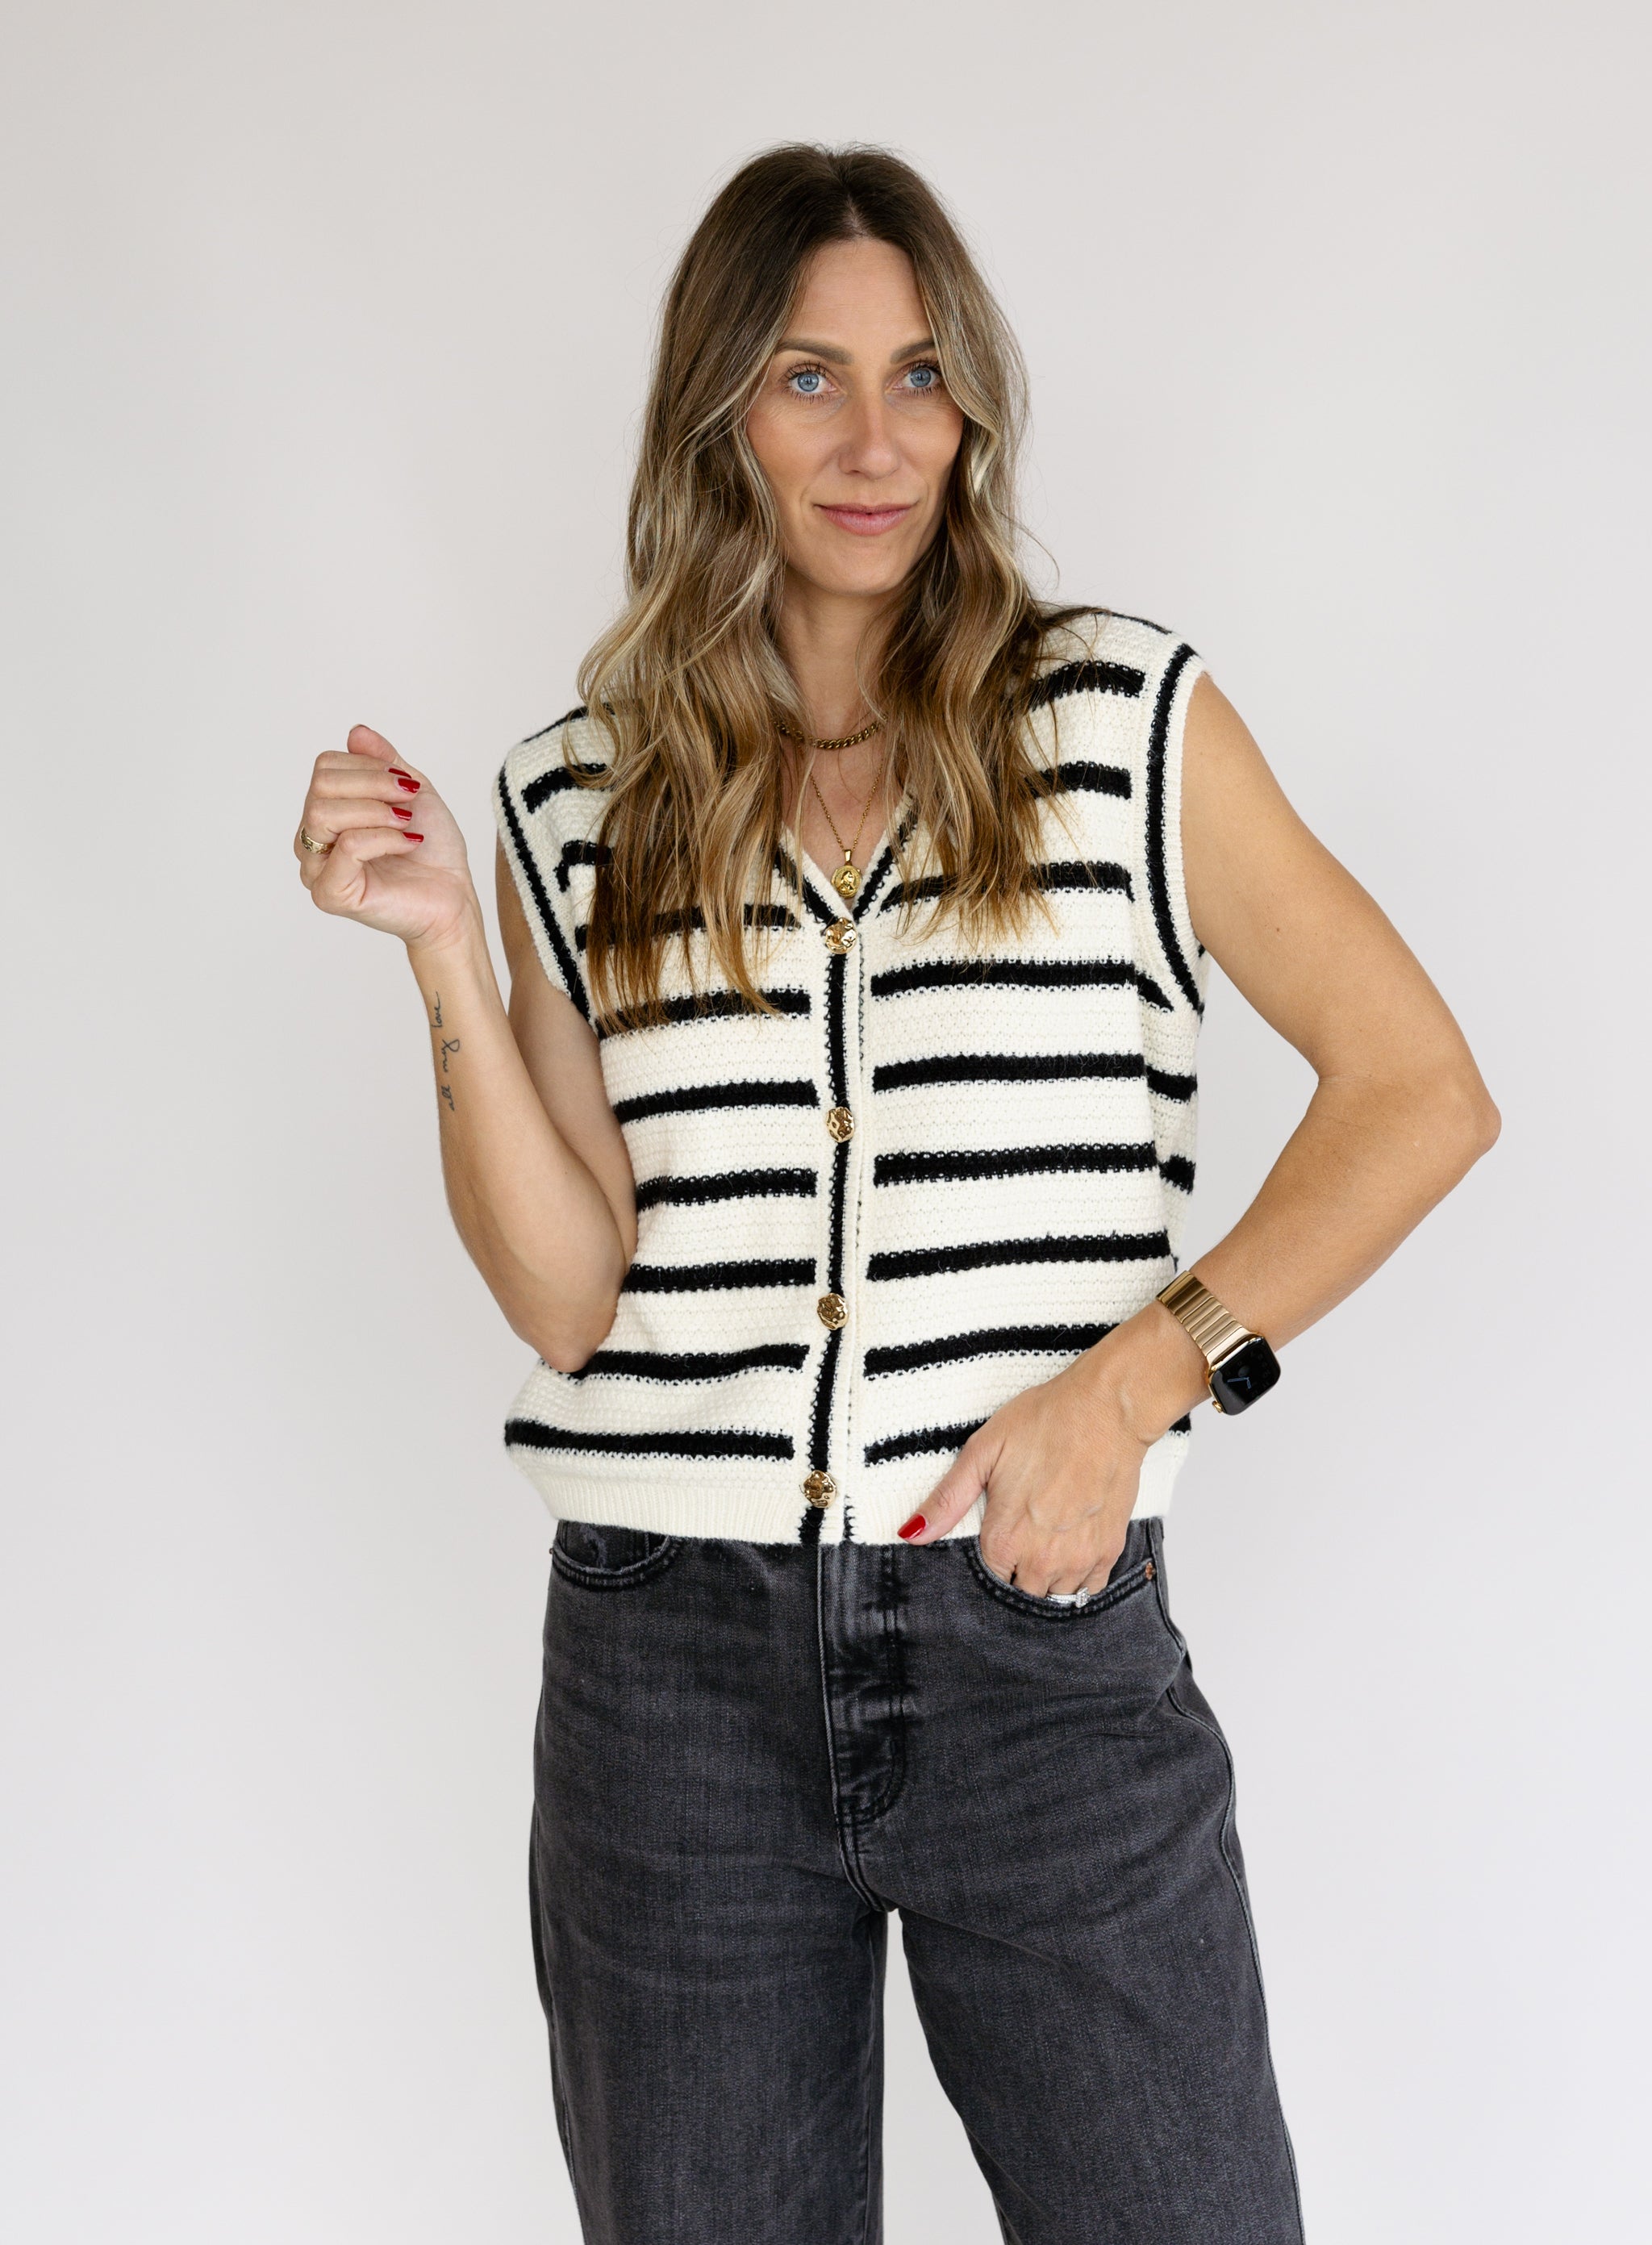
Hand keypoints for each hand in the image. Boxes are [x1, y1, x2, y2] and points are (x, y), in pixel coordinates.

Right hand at [295, 725, 476, 950]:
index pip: (324, 767)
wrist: (453, 897)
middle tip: (409, 800)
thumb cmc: (432, 849)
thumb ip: (382, 761)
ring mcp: (316, 870)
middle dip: (373, 785)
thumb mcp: (411, 791)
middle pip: (320, 786)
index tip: (406, 783)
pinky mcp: (330, 894)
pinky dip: (384, 838)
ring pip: (324, 813)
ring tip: (406, 824)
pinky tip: (407, 845)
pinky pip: (347, 846)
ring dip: (376, 811)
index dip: (367, 765)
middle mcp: (312, 840)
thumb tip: (355, 731)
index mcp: (325, 813)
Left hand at [897, 1347, 1162, 1596]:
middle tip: (1019, 1540)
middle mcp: (1042, 1559)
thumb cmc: (1044, 1421)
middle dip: (1016, 1575)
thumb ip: (947, 1500)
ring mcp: (1080, 1558)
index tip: (994, 1541)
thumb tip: (909, 1533)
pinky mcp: (1110, 1549)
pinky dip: (1078, 1578)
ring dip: (1046, 1579)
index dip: (988, 1562)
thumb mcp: (983, 1451)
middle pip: (1021, 1593)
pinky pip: (1089, 1589)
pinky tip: (1071, 1550)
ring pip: (1054, 1596)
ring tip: (1044, 1544)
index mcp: (1005, 1538)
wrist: (1107, 1408)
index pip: (987, 1581)